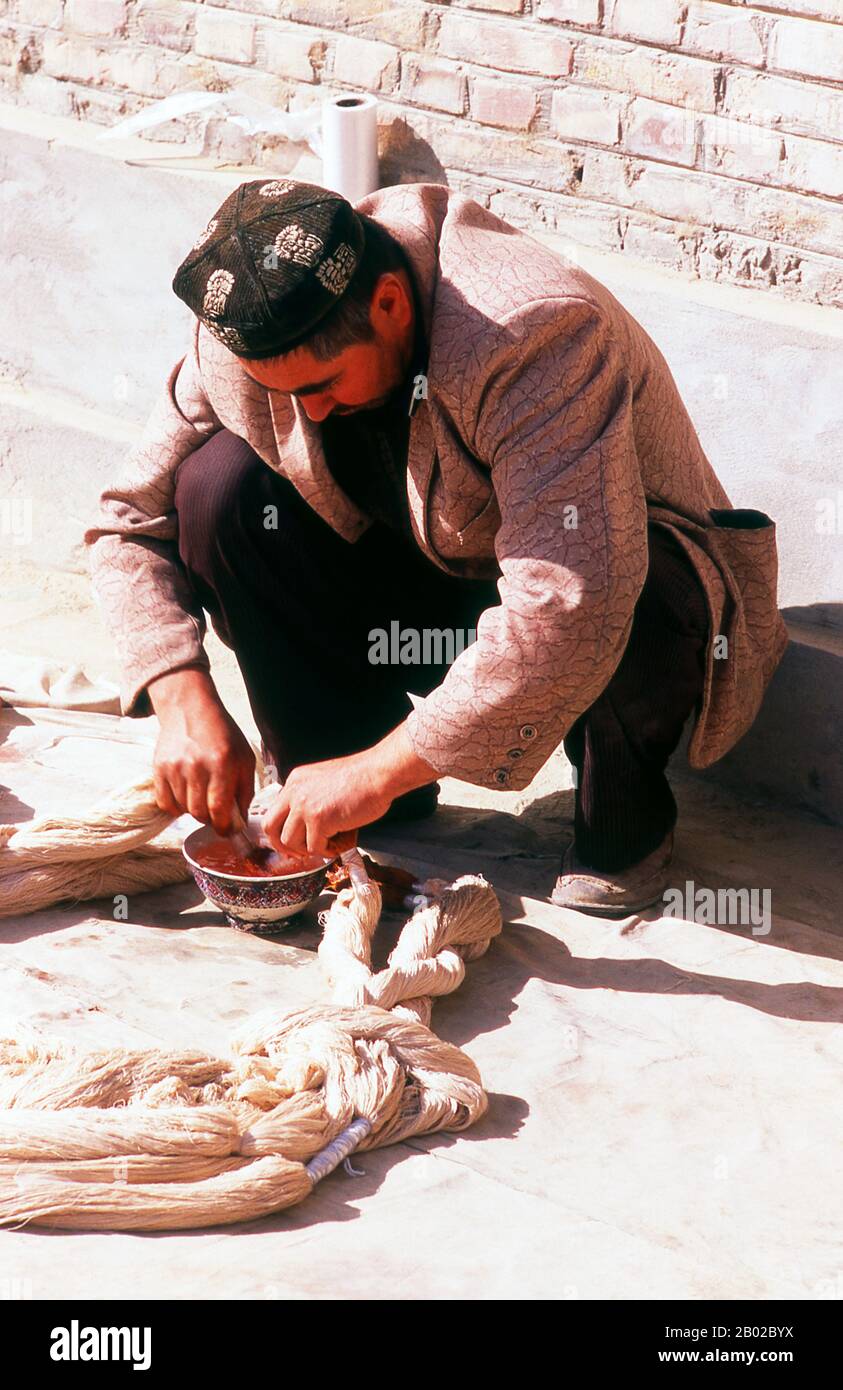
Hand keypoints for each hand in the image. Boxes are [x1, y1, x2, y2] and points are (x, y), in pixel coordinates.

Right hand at [148, 666, 254, 834]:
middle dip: (209, 819)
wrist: (190, 710)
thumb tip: (238, 822)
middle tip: (214, 813)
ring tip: (200, 797)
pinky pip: (165, 802)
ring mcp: (174, 767)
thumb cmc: (223, 735)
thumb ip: (245, 791)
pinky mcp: (159, 768)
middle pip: (199, 813)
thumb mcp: (244, 758)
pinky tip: (185, 795)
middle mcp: (196, 766)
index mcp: (222, 764)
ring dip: (193, 811)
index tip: (226, 830)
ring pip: (182, 809)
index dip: (223, 826)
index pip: (219, 808)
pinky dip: (175, 806)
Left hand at [261, 724, 437, 857]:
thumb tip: (307, 824)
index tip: (292, 840)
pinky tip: (335, 845)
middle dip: (280, 845)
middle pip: (270, 826)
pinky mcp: (319, 820)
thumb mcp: (325, 781)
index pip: (276, 810)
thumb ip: (311, 797)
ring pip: (289, 841)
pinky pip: (313, 847)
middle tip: (296, 853)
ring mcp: (305, 806)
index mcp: (296, 780)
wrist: (378, 774)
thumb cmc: (361, 779)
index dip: (282, 829)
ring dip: (305, 849)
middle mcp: (295, 791)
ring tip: (322, 847)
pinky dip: (324, 851)